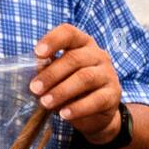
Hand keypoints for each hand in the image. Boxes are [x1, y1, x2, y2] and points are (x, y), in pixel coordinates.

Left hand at [31, 25, 121, 143]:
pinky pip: (97, 99)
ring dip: (62, 91)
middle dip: (51, 74)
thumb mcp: (58, 77)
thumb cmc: (72, 89)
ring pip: (86, 78)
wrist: (96, 114)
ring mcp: (108, 74)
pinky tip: (64, 114)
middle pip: (75, 58)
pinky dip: (78, 108)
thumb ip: (48, 71)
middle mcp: (98, 55)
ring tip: (46, 103)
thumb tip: (36, 71)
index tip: (38, 53)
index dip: (53, 40)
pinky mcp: (114, 94)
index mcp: (82, 44)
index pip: (69, 33)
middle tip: (35, 88)